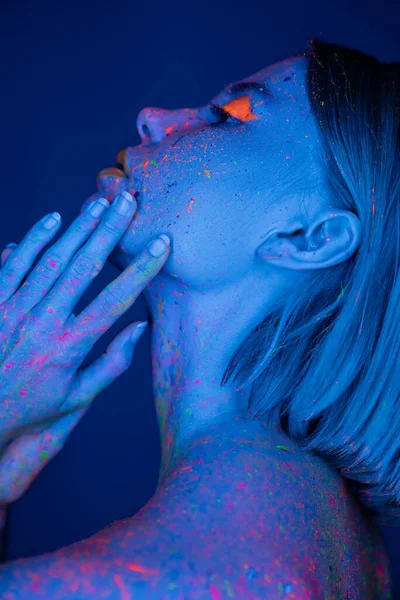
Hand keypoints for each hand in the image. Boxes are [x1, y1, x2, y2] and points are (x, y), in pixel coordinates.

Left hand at [0, 192, 169, 493]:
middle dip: (110, 230)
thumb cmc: (29, 405)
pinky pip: (14, 262)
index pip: (114, 300)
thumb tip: (139, 328)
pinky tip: (53, 220)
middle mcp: (43, 321)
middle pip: (84, 266)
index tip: (161, 244)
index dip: (141, 269)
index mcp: (69, 345)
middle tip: (128, 201)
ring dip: (78, 227)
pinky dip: (34, 238)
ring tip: (99, 203)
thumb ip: (112, 364)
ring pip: (52, 258)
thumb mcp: (75, 398)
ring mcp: (14, 308)